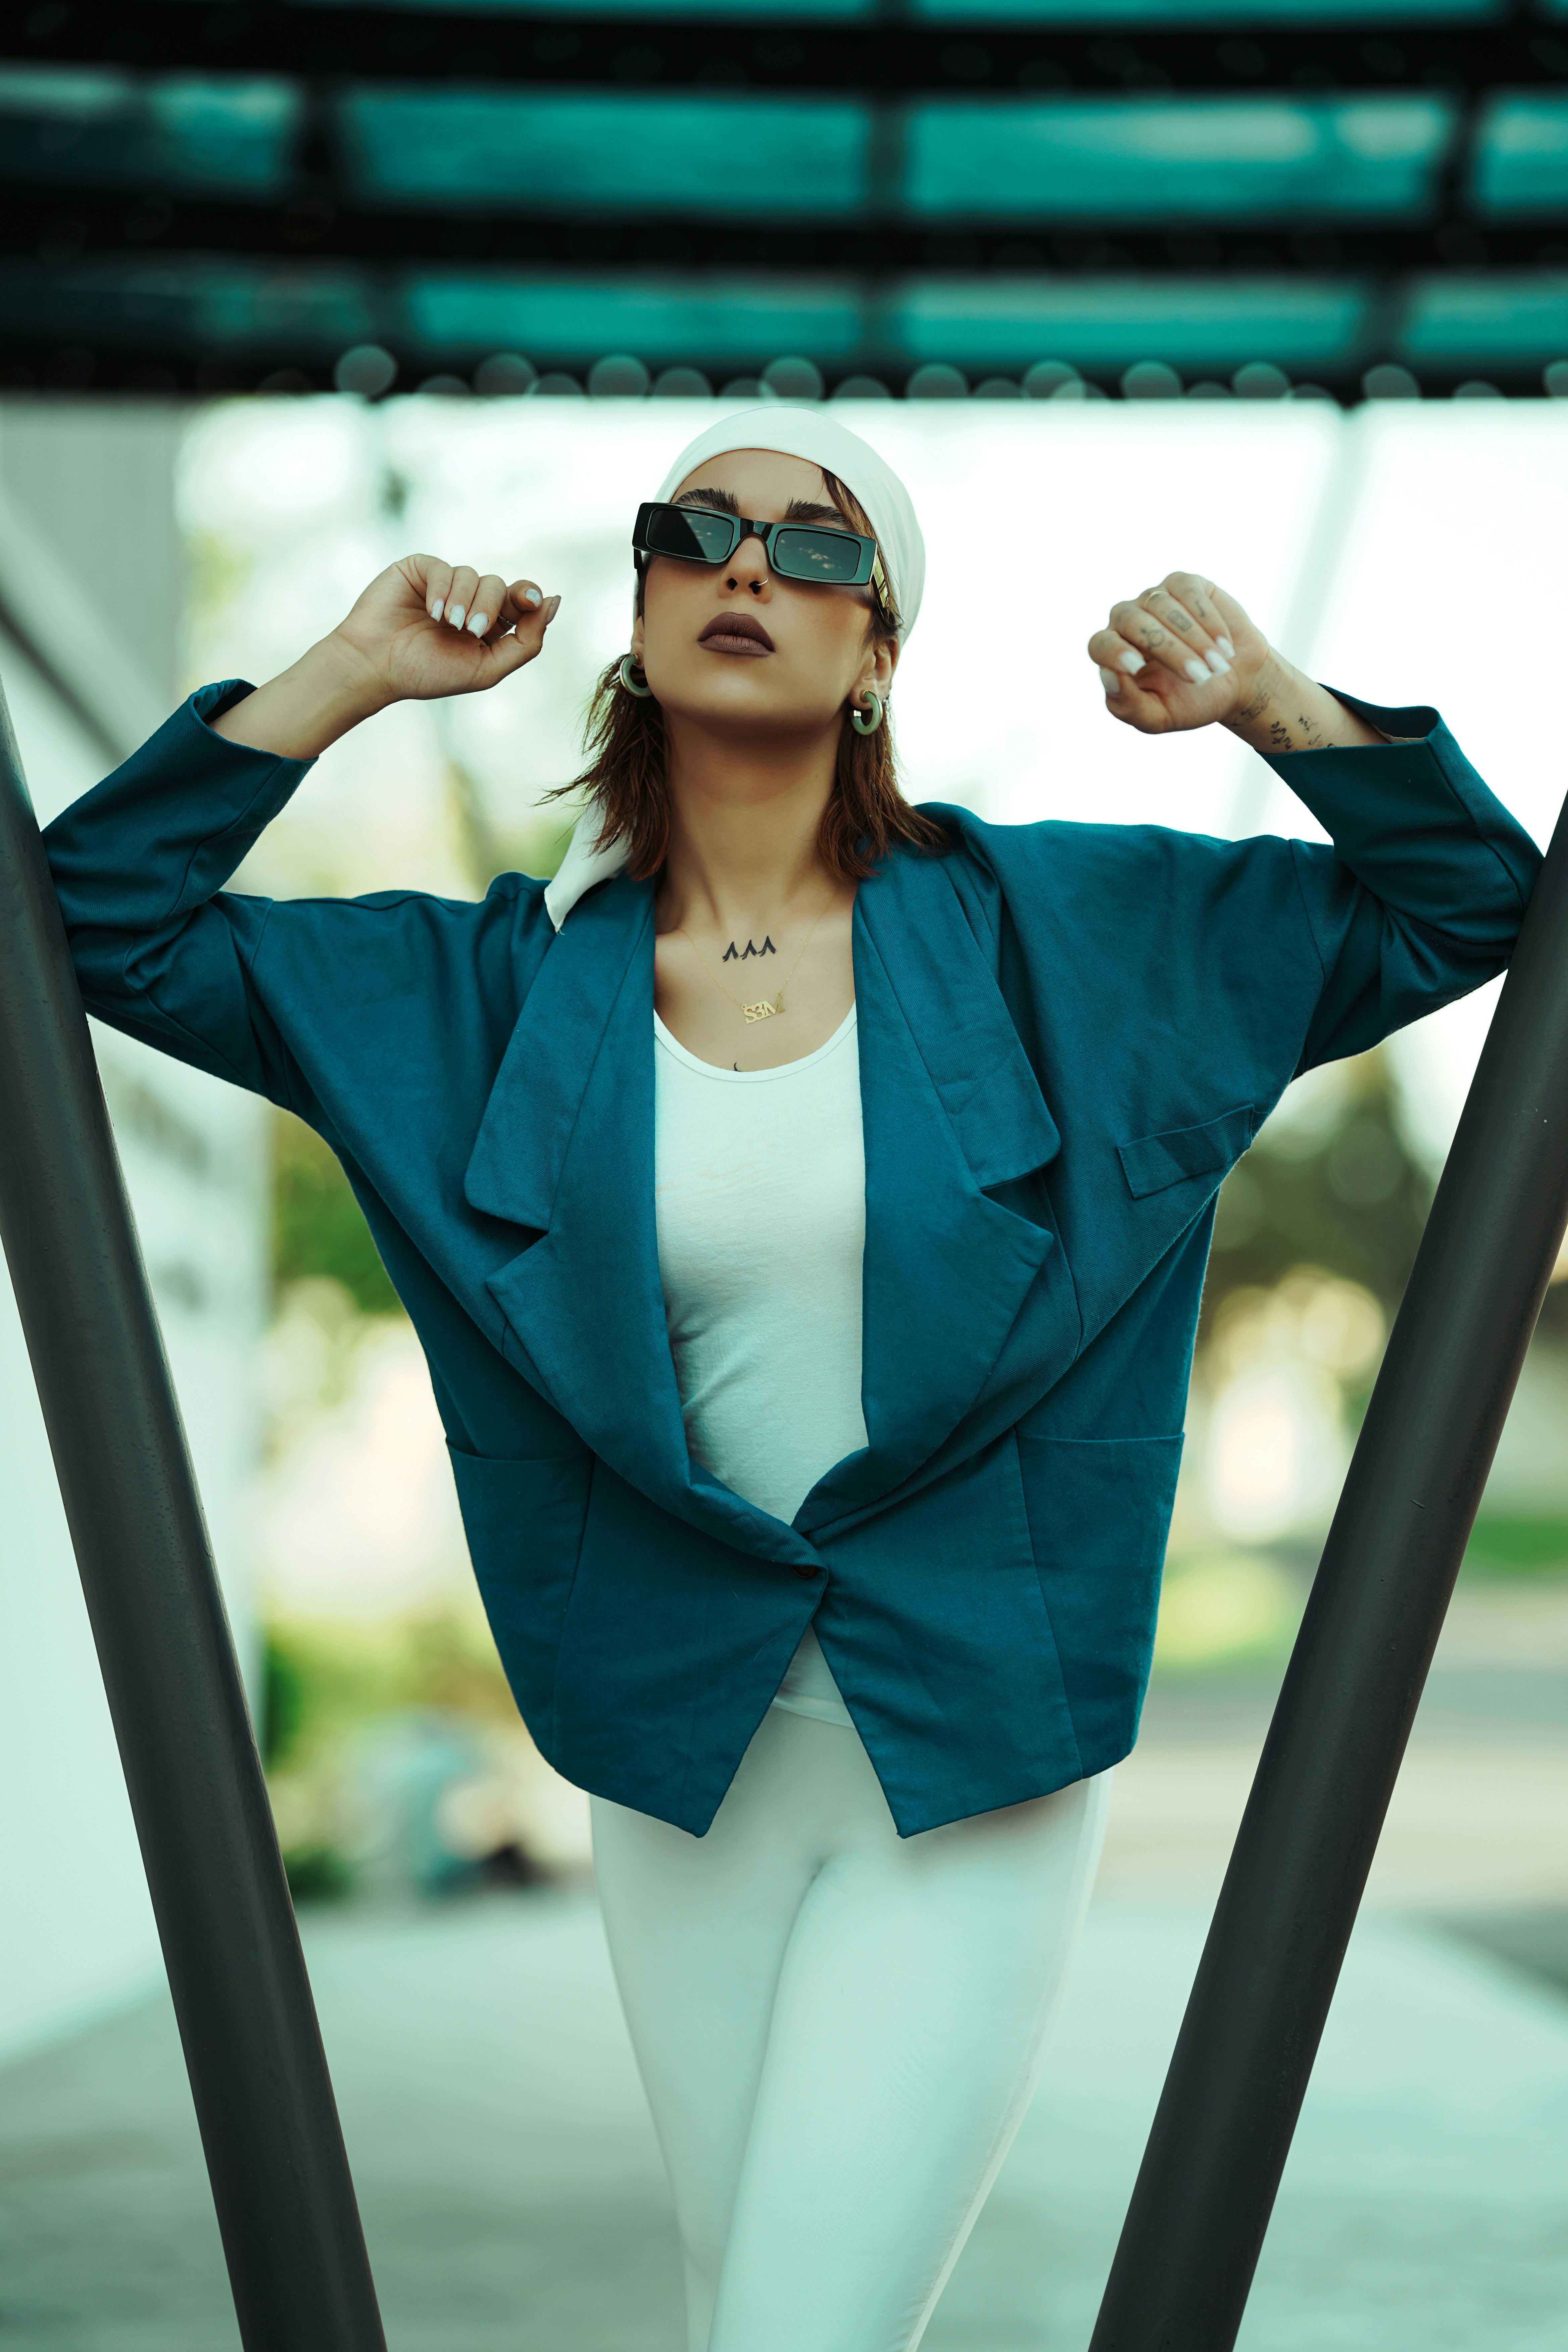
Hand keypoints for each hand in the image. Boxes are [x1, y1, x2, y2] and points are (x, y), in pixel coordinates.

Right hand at [331, 555, 559, 706]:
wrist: (377, 667)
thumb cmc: (429, 673)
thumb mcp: (487, 668)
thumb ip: (527, 641)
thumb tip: (554, 602)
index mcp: (490, 625)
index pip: (521, 600)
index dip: (529, 597)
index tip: (530, 602)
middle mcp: (470, 601)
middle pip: (500, 586)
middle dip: (491, 607)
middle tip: (471, 630)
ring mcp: (445, 583)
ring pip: (474, 575)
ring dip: (464, 601)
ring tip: (446, 624)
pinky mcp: (420, 569)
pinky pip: (445, 568)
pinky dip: (442, 590)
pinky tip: (431, 611)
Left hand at [1087, 572, 1258, 734]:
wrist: (1235, 684)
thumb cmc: (1189, 703)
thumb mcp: (1156, 717)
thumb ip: (1126, 705)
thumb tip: (1108, 675)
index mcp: (1114, 654)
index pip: (1100, 644)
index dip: (1114, 652)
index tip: (1137, 666)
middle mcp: (1128, 620)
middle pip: (1133, 622)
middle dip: (1169, 650)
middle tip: (1199, 676)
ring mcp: (1154, 598)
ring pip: (1162, 605)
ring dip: (1195, 639)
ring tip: (1217, 667)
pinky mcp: (1183, 584)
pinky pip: (1188, 591)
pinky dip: (1208, 620)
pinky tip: (1224, 646)